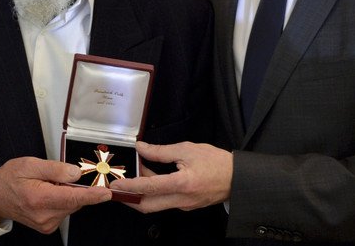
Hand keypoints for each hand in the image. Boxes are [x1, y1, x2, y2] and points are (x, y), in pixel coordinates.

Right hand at [0, 156, 110, 232]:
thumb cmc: (10, 178)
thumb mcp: (30, 164)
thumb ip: (55, 168)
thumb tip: (75, 173)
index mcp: (39, 199)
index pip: (72, 198)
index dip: (92, 195)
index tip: (106, 193)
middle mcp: (45, 216)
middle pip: (74, 201)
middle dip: (74, 187)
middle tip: (58, 175)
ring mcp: (47, 224)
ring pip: (71, 206)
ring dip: (67, 193)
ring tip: (47, 184)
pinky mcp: (48, 226)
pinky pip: (65, 210)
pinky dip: (62, 200)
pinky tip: (49, 193)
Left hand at [117, 141, 231, 212]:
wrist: (237, 178)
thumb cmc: (216, 162)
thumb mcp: (187, 149)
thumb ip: (161, 151)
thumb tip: (141, 148)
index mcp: (182, 184)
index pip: (149, 187)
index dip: (130, 186)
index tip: (117, 184)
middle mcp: (182, 199)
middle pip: (148, 206)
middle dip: (129, 198)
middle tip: (117, 188)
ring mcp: (184, 205)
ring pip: (156, 203)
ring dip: (143, 192)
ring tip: (138, 172)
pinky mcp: (186, 205)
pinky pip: (165, 201)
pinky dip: (154, 191)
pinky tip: (152, 177)